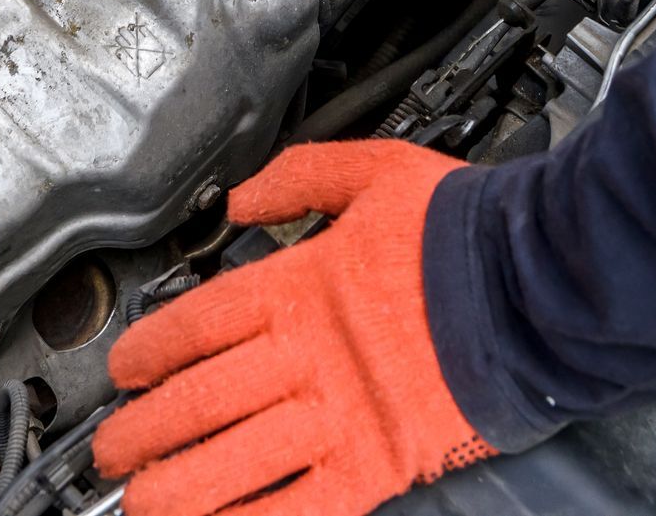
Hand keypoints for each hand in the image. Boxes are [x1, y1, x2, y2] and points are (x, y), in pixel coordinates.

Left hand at [95, 142, 495, 515]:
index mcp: (299, 285)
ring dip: (177, 488)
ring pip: (233, 463)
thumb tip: (242, 197)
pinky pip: (301, 507)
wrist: (542, 284)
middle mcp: (306, 354)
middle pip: (198, 400)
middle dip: (142, 432)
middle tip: (113, 450)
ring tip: (144, 501)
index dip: (148, 353)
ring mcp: (339, 414)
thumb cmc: (466, 230)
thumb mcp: (373, 173)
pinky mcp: (379, 464)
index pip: (196, 325)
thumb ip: (298, 178)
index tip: (126, 371)